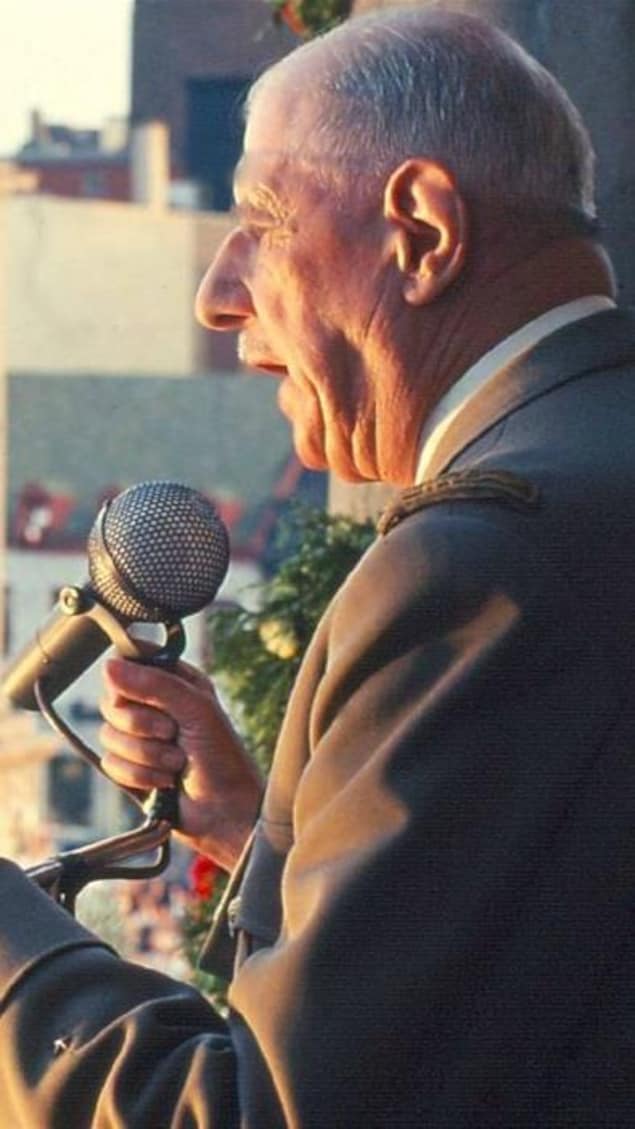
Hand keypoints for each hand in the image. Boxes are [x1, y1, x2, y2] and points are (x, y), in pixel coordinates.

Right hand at [99, 657, 262, 870]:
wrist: (225, 812)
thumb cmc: (223, 758)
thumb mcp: (197, 710)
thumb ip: (155, 685)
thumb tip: (108, 667)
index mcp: (175, 682)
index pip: (130, 663)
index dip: (130, 680)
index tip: (145, 696)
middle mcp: (155, 706)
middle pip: (111, 701)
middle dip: (141, 724)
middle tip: (172, 733)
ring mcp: (141, 738)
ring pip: (108, 734)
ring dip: (146, 754)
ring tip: (177, 763)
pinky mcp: (131, 767)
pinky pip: (109, 763)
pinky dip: (139, 775)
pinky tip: (165, 782)